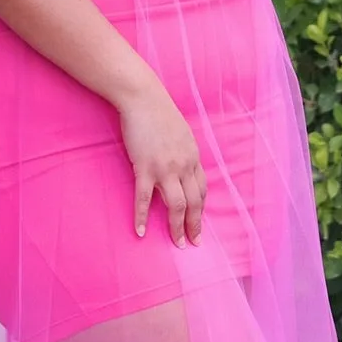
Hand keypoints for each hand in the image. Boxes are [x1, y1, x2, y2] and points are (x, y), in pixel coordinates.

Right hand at [118, 81, 205, 246]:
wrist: (143, 98)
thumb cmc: (159, 112)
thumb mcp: (181, 133)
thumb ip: (183, 152)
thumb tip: (182, 165)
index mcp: (193, 157)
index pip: (201, 190)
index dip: (201, 209)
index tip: (198, 223)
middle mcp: (184, 165)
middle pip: (194, 202)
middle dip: (195, 225)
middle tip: (193, 242)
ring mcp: (165, 168)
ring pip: (176, 205)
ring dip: (177, 227)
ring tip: (176, 243)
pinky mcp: (145, 167)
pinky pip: (144, 198)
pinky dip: (142, 216)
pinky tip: (140, 231)